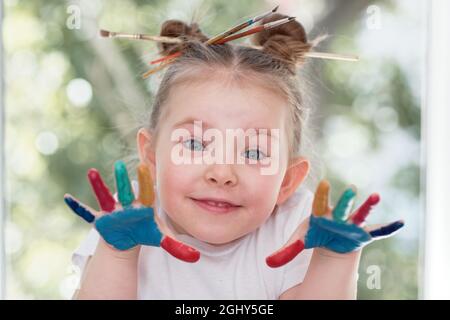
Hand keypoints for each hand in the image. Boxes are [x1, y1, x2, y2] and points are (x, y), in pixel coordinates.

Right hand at [64, 160, 199, 262]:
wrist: (128, 235)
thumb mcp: (161, 238)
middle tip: (120, 165)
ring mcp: (112, 211)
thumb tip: (197, 258)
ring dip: (98, 186)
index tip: (146, 165)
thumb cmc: (145, 231)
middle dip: (122, 180)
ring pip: (104, 196)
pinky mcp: (100, 218)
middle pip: (126, 191)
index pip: (147, 193)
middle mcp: (127, 205)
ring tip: (91, 172)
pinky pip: (87, 213)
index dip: (146, 181)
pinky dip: (77, 208)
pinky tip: (68, 199)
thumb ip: (177, 247)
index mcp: (143, 206)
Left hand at [266, 180, 403, 267]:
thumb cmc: (315, 234)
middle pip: (342, 207)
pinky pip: (377, 230)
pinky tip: (399, 223)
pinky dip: (388, 228)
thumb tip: (266, 263)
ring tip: (376, 196)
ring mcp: (352, 223)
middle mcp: (338, 215)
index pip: (321, 203)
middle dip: (346, 200)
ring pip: (360, 214)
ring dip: (368, 206)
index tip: (325, 183)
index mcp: (321, 214)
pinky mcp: (363, 233)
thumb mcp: (300, 240)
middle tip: (351, 189)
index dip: (324, 195)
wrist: (330, 239)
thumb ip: (285, 250)